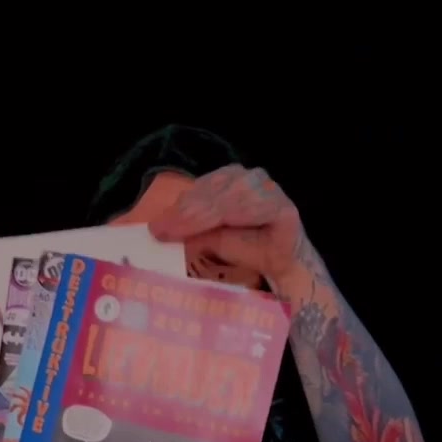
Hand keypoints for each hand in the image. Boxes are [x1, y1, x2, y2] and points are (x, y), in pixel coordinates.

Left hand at [148, 163, 303, 285]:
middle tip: (164, 231)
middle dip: (187, 212)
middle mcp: (247, 177)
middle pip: (214, 191)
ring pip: (232, 196)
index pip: (200, 189)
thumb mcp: (209, 237)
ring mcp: (268, 188)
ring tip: (183, 231)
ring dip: (206, 215)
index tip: (156, 228)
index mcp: (228, 179)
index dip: (178, 208)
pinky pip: (258, 207)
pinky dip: (238, 216)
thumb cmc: (245, 247)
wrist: (279, 263)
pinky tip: (223, 224)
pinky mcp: (284, 206)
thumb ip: (190, 229)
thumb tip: (158, 229)